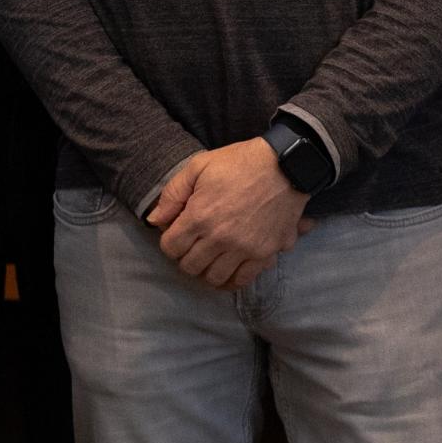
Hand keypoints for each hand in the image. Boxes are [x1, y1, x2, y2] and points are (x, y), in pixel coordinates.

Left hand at [146, 139, 311, 288]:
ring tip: (211, 255)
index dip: (170, 240)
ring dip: (207, 269)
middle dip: (186, 255)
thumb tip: (154, 220)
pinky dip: (232, 278)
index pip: (170, 248)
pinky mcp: (264, 254)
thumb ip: (173, 193)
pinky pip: (242, 280)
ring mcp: (243, 249)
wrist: (286, 164)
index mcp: (199, 216)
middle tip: (193, 244)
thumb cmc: (240, 162)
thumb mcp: (199, 166)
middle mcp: (219, 238)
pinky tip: (230, 266)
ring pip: (214, 278)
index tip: (178, 231)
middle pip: (189, 266)